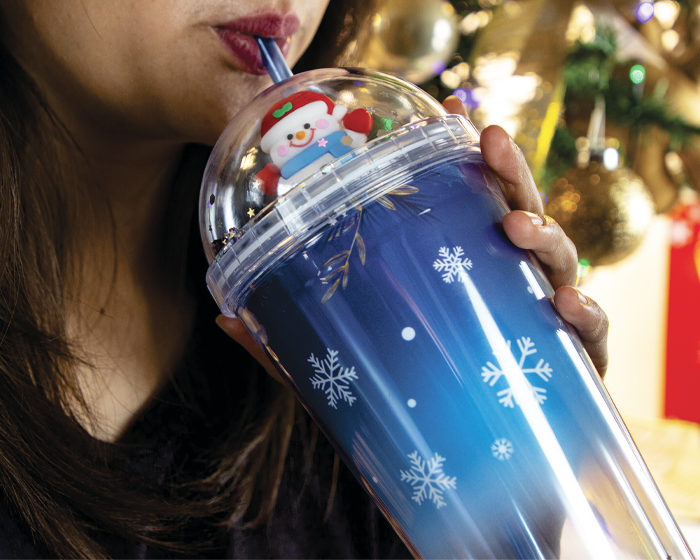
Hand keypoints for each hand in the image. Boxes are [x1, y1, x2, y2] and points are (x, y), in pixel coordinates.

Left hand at [218, 98, 609, 380]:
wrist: (472, 483)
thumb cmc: (417, 408)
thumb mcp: (347, 370)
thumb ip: (294, 345)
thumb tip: (226, 318)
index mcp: (463, 273)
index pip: (468, 206)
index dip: (465, 160)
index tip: (454, 115)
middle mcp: (507, 286)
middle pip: (517, 214)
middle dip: (508, 173)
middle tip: (489, 143)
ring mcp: (542, 323)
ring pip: (558, 261)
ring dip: (545, 235)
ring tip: (517, 227)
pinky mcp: (574, 368)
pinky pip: (589, 335)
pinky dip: (587, 314)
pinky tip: (566, 306)